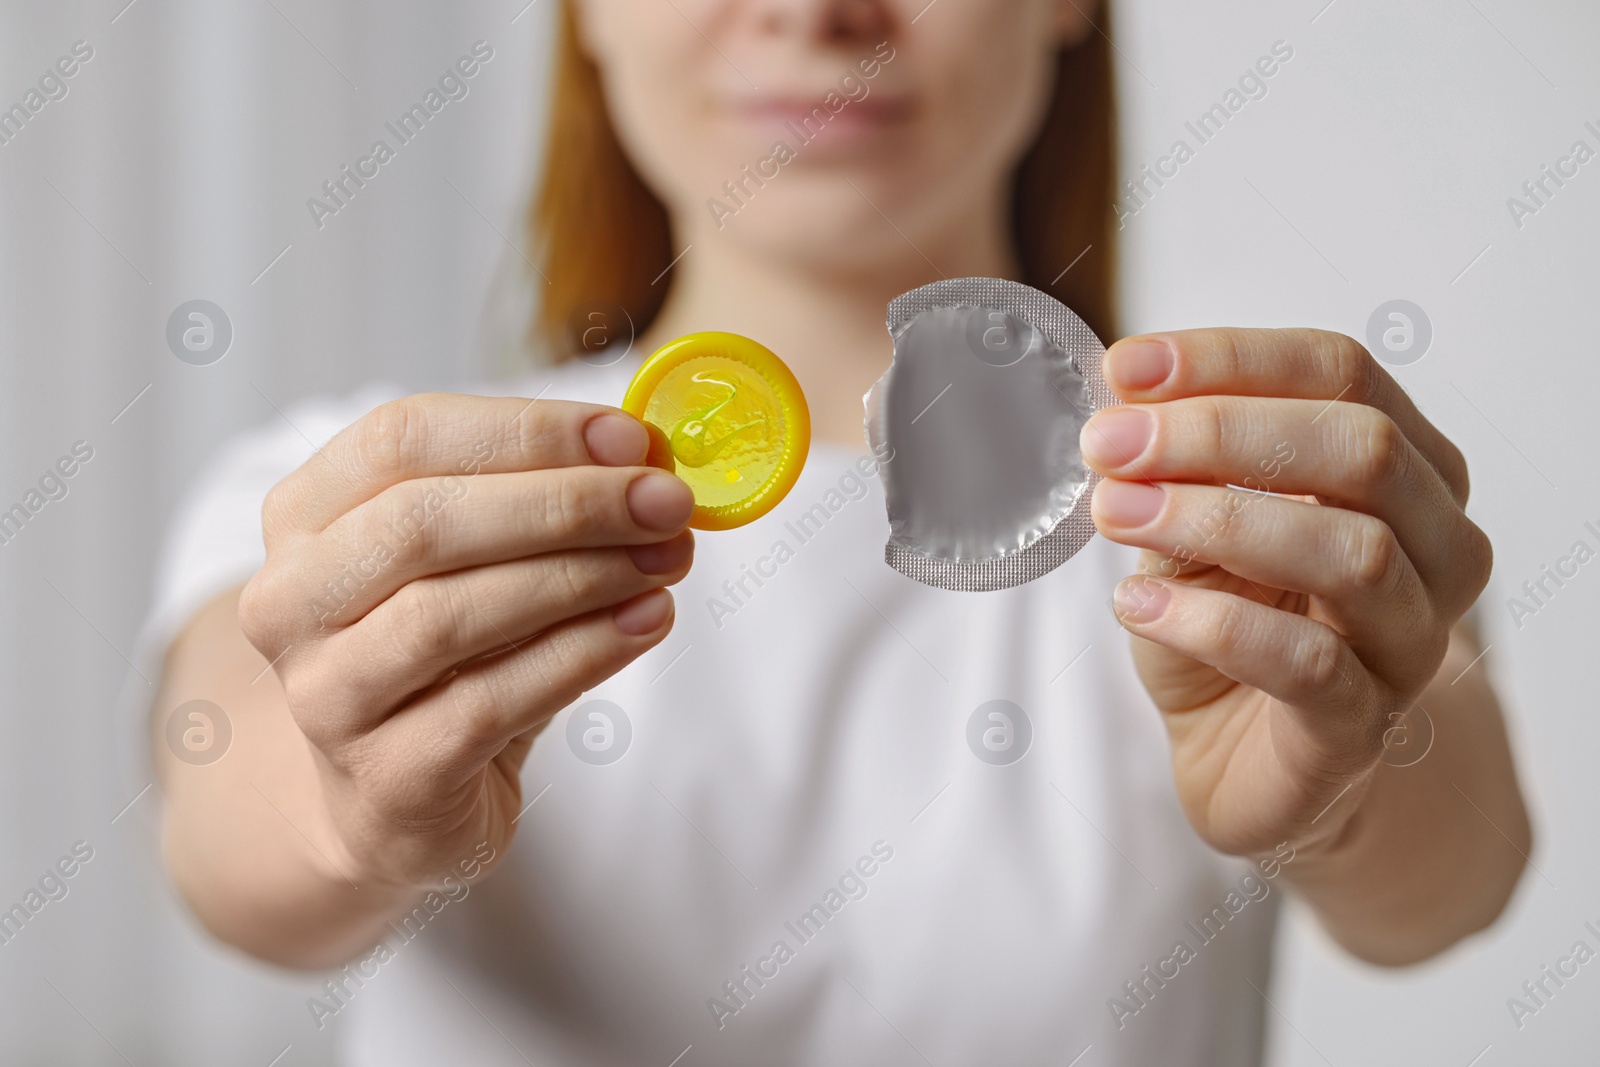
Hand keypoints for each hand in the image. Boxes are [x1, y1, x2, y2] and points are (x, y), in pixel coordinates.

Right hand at [238, 394, 693, 889]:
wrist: (391, 802)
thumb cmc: (447, 659)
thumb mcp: (476, 562)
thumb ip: (541, 503)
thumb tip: (648, 465)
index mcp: (306, 517)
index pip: (403, 438)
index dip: (525, 430)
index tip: (630, 438)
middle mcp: (292, 601)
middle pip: (422, 523)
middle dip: (564, 503)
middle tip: (666, 501)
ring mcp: (328, 697)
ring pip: (448, 615)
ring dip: (579, 577)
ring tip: (667, 560)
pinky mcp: (386, 778)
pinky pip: (489, 704)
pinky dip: (582, 655)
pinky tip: (646, 622)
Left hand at [1080, 329, 1491, 856]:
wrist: (1245, 760)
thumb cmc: (1230, 623)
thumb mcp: (1192, 528)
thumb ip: (1180, 470)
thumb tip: (1127, 402)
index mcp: (1406, 468)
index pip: (1343, 373)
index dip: (1233, 359)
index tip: (1124, 366)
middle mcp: (1435, 546)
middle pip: (1363, 449)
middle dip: (1221, 432)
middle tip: (1110, 445)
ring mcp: (1411, 641)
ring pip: (1352, 553)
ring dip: (1216, 519)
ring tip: (1116, 513)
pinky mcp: (1364, 728)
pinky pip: (1312, 665)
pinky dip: (1213, 624)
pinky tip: (1136, 608)